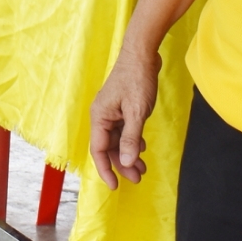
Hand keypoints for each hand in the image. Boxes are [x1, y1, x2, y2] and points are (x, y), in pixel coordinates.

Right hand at [88, 46, 160, 189]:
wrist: (142, 54)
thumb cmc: (137, 79)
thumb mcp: (137, 112)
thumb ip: (131, 138)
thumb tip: (126, 163)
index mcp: (100, 117)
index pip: (99, 150)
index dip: (105, 170)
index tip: (114, 186)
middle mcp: (102, 116)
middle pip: (109, 147)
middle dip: (122, 165)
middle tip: (138, 179)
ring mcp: (112, 111)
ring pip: (117, 140)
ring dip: (129, 154)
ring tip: (143, 168)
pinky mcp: (122, 107)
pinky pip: (124, 130)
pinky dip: (132, 141)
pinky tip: (142, 147)